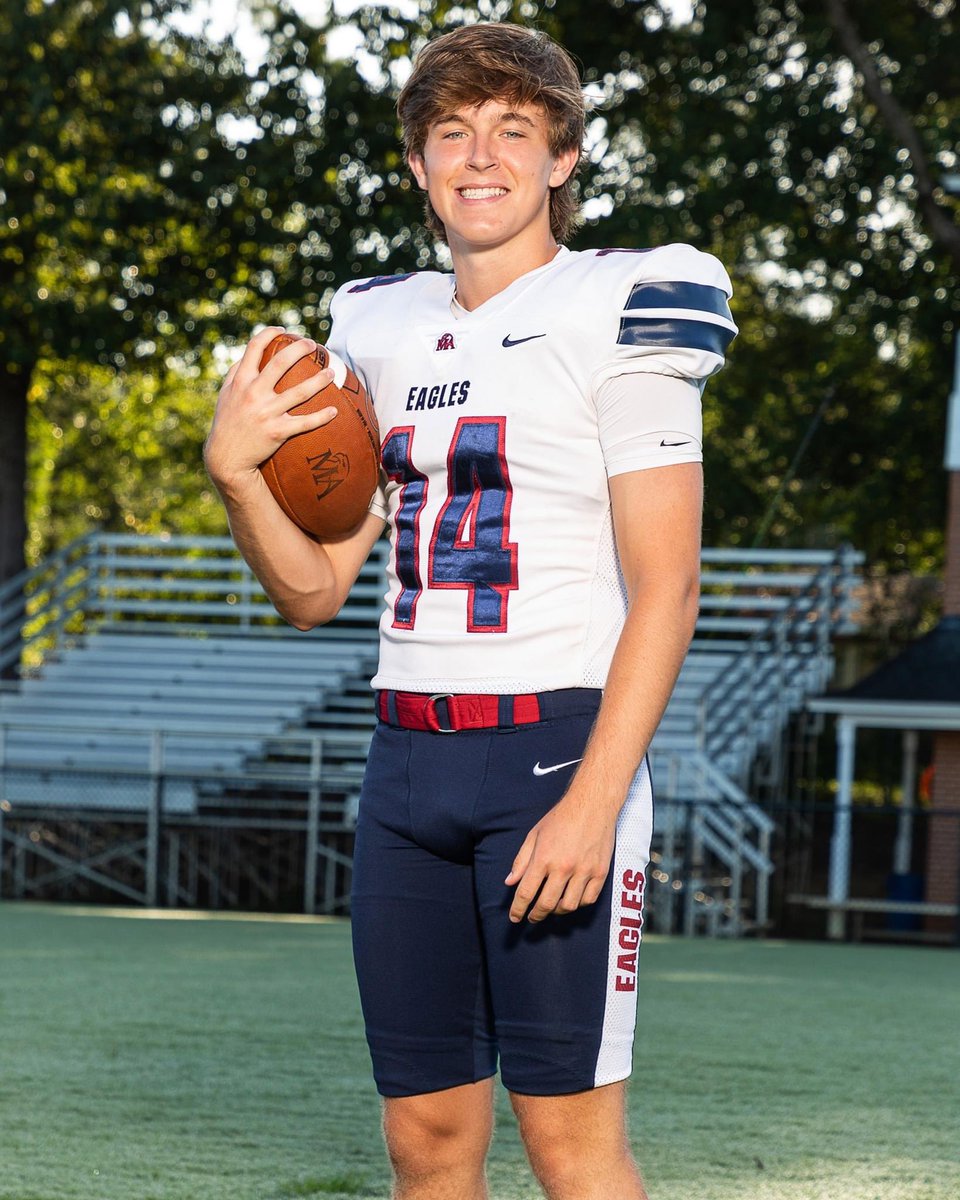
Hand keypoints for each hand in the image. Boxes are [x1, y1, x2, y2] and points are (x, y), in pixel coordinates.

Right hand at [204, 327, 337, 487]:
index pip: (254, 348)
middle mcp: (253, 393)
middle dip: (300, 350)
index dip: (270, 334)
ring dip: (319, 380)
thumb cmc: (228, 422)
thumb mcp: (225, 395)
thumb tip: (250, 354)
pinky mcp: (277, 432)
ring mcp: (266, 412)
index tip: (284, 331)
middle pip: (280, 363)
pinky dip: (321, 417)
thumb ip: (236, 373)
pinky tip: (334, 411)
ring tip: (331, 373)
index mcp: (240, 381)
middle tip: (314, 345)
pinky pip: (305, 422)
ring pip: (299, 392)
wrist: (227, 458)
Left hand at [505, 794, 616, 923]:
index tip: (515, 917)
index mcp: (544, 857)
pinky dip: (578, 904)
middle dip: (536, 915)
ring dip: (557, 911)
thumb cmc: (561, 817)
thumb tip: (510, 882)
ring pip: (569, 906)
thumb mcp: (535, 834)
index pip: (526, 892)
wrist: (593, 804)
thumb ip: (522, 860)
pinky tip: (571, 899)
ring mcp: (584, 871)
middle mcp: (564, 867)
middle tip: (531, 917)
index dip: (518, 909)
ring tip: (551, 908)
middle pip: (546, 904)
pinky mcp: (600, 872)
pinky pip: (588, 899)